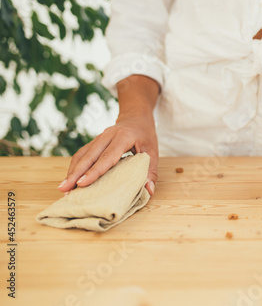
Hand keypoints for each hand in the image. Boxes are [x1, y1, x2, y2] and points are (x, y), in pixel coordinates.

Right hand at [57, 75, 160, 195]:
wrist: (136, 116)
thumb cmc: (145, 135)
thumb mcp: (153, 151)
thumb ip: (151, 170)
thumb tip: (149, 191)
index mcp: (123, 137)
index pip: (107, 157)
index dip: (94, 171)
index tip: (82, 184)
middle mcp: (107, 135)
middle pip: (89, 156)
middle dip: (76, 173)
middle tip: (65, 189)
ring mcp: (98, 137)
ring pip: (82, 154)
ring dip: (72, 171)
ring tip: (64, 188)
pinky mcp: (94, 142)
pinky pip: (82, 154)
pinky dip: (74, 166)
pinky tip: (70, 179)